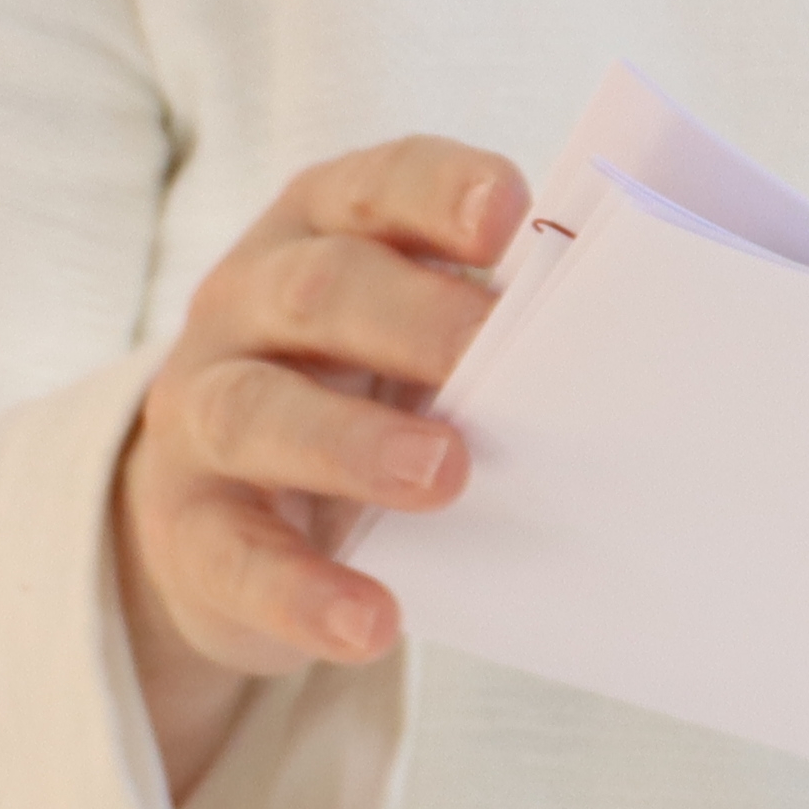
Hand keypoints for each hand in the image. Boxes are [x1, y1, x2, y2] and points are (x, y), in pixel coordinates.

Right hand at [111, 139, 521, 806]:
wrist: (224, 524)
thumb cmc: (362, 401)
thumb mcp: (413, 342)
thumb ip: (491, 325)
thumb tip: (623, 350)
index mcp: (316, 236)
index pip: (372, 187)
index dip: (437, 191)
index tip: (510, 213)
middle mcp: (243, 306)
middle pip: (313, 290)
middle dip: (407, 316)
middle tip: (489, 352)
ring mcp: (199, 416)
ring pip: (255, 412)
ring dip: (351, 442)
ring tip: (443, 475)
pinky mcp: (186, 527)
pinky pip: (235, 556)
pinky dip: (305, 590)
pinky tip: (372, 621)